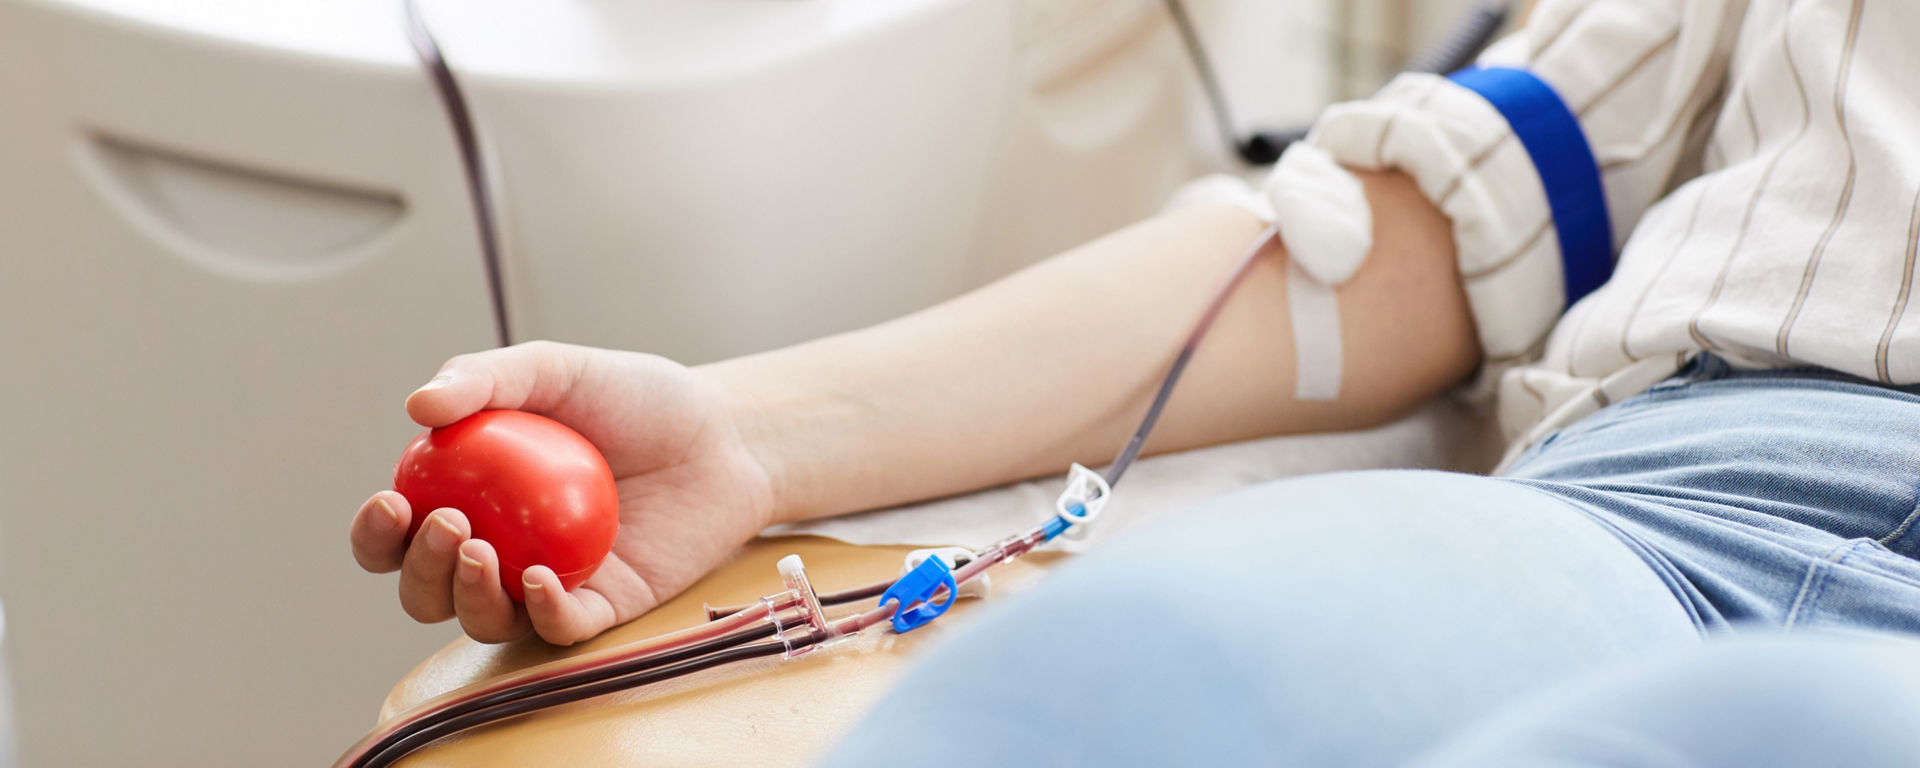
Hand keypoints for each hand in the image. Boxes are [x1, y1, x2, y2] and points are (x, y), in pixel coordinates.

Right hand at [348, 341, 776, 644]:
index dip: (377, 533)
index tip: (391, 501)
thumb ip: (487, 378)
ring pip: (483, 619)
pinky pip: (559, 628)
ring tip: (479, 548)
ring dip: (466, 596)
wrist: (724, 433)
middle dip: (418, 569)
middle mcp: (499, 549)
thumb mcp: (559, 371)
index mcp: (471, 498)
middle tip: (447, 524)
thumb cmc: (637, 398)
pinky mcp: (605, 607)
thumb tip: (418, 406)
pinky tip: (537, 579)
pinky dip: (541, 612)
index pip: (400, 533)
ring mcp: (548, 584)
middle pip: (426, 590)